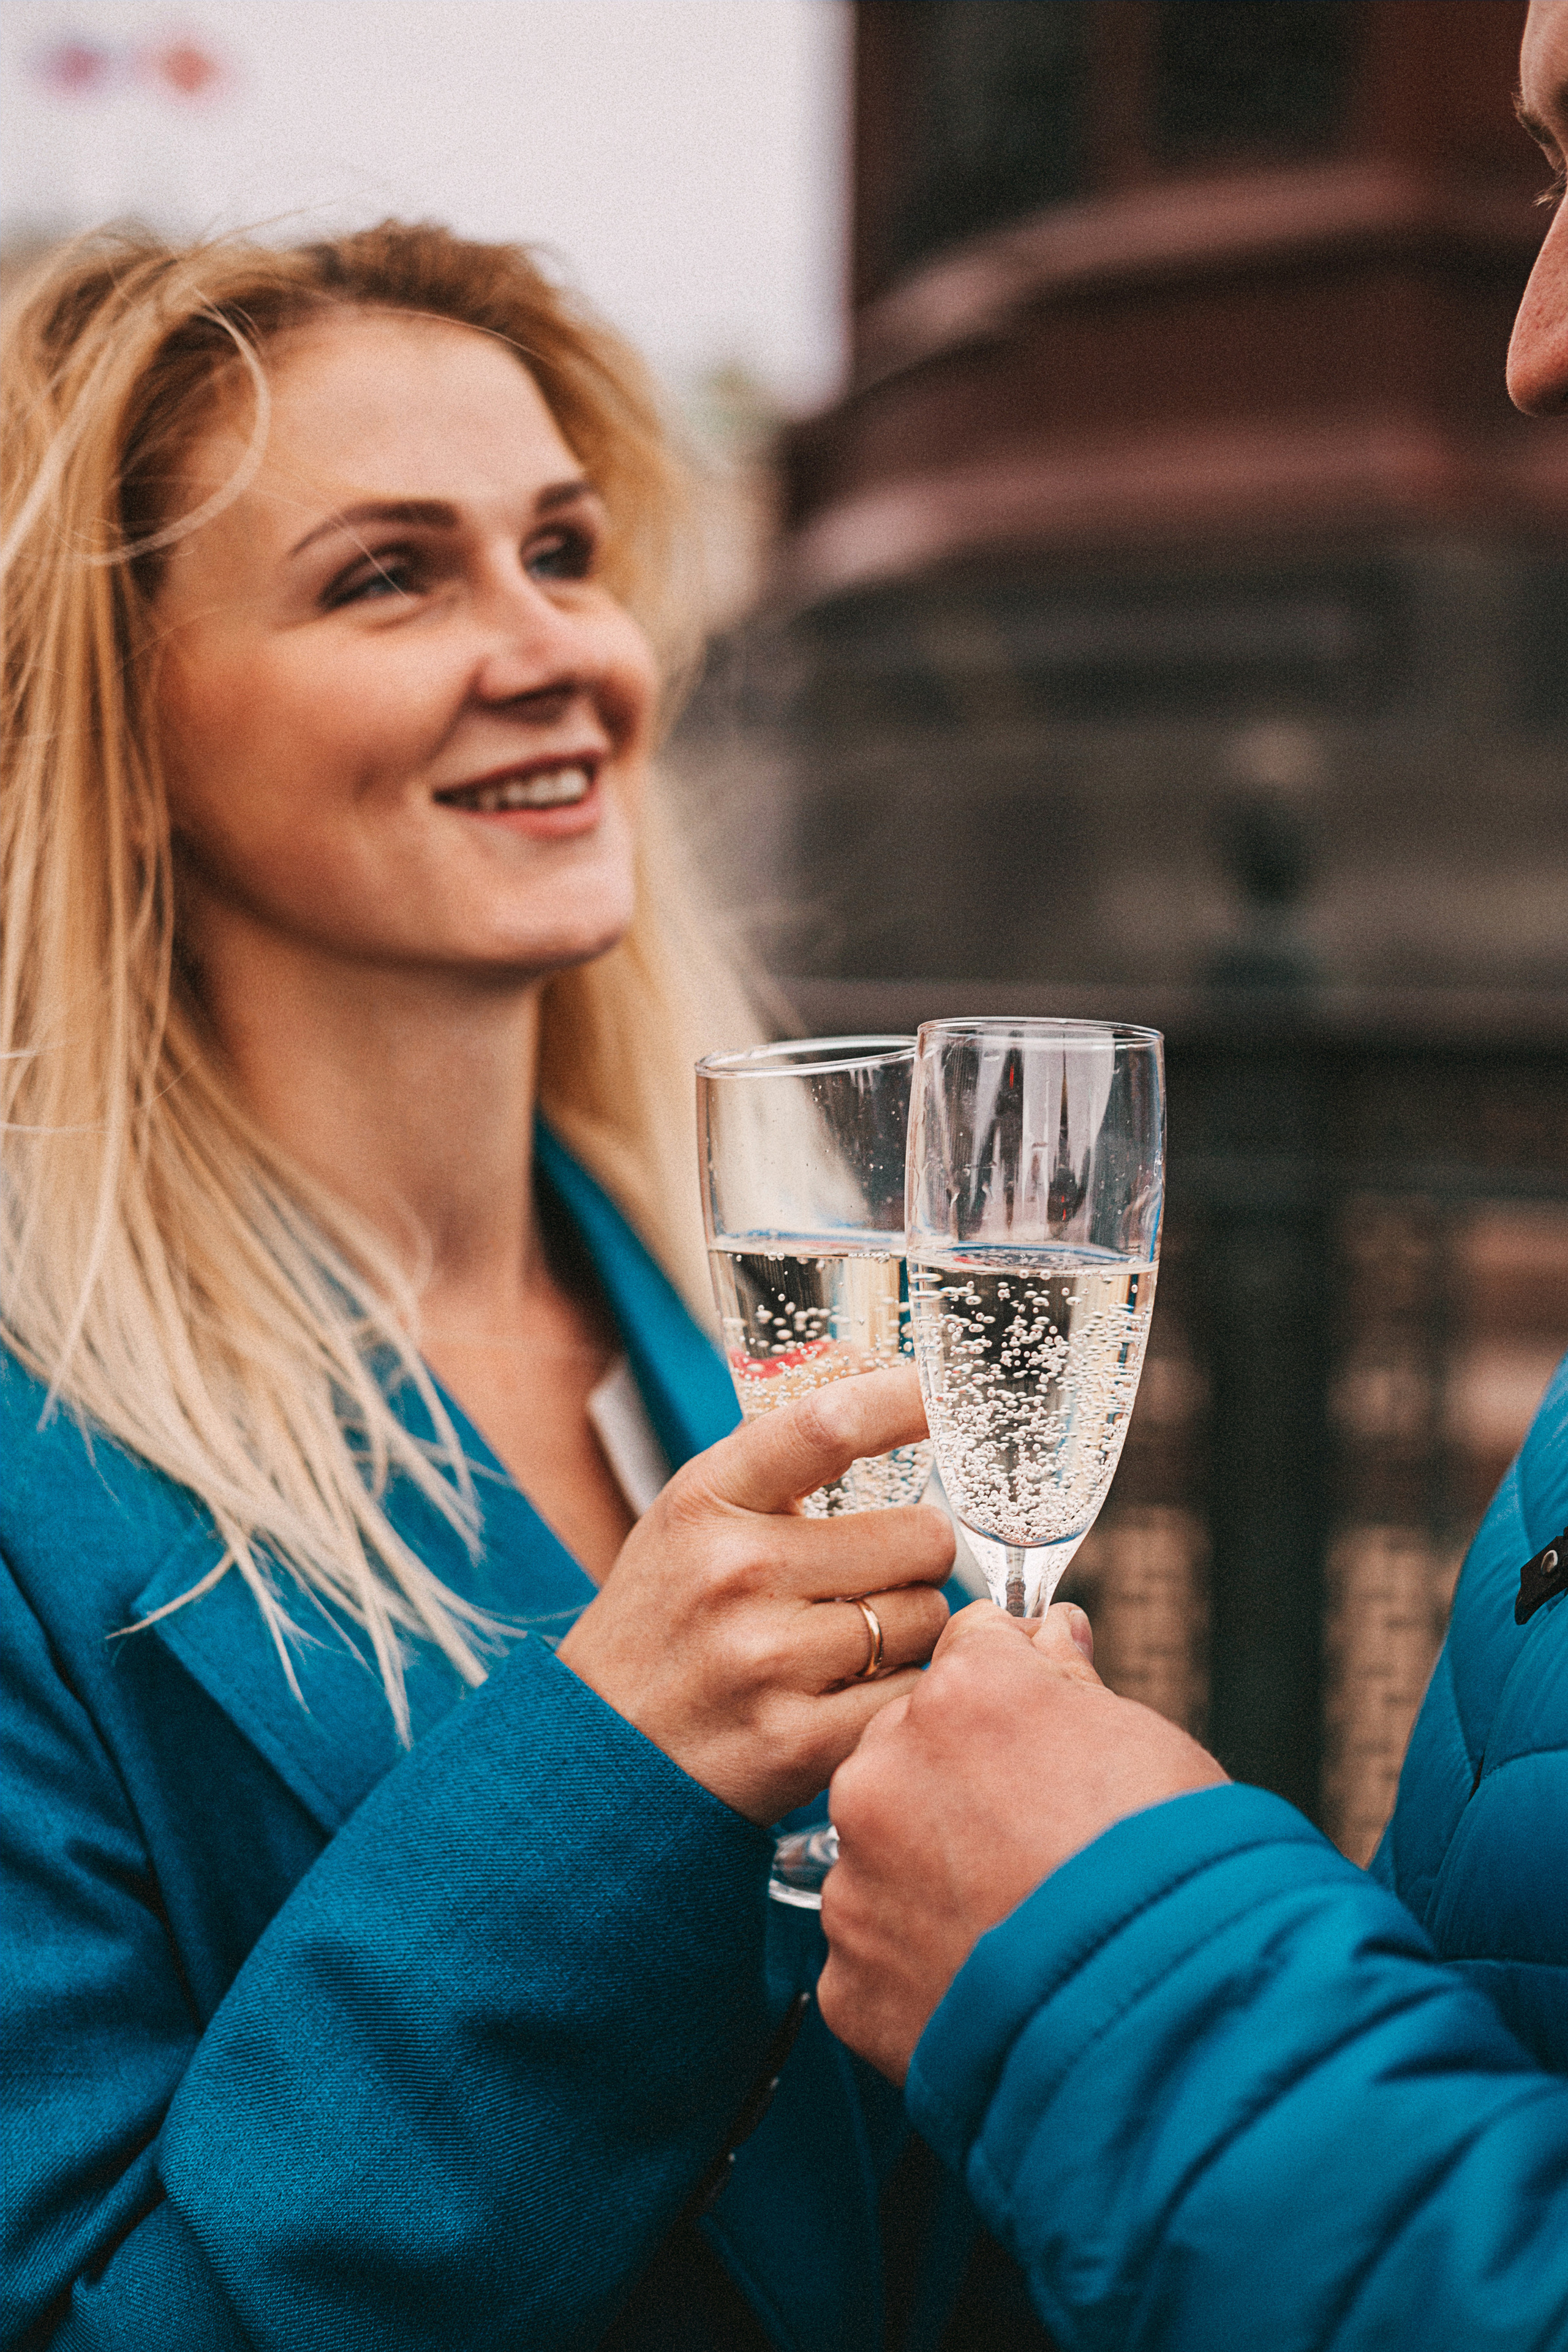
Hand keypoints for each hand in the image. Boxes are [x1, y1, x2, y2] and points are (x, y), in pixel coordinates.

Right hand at [556, 1367, 953, 1823]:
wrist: (599, 1758)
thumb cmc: (665, 1620)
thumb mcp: (693, 1518)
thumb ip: (779, 1460)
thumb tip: (876, 1376)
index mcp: (708, 1500)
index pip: (829, 1424)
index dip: (905, 1400)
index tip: (946, 1396)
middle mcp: (736, 1571)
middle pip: (921, 1536)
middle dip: (915, 1558)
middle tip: (872, 1579)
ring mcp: (766, 1661)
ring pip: (927, 1620)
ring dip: (910, 1632)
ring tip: (849, 1647)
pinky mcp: (796, 1744)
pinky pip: (912, 1697)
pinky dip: (901, 1698)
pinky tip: (851, 1698)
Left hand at [816, 1600, 1227, 2081]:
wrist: (1170, 2033)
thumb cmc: (1176, 1881)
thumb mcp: (1146, 1743)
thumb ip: (1069, 1681)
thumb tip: (1050, 1635)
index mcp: (963, 1695)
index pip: (969, 1649)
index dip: (1013, 1688)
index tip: (1040, 1725)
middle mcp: (886, 1771)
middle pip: (911, 1748)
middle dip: (961, 1782)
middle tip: (1035, 1842)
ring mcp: (857, 1878)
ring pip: (882, 1850)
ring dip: (931, 1872)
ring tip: (1018, 1919)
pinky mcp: (848, 1976)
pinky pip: (875, 1949)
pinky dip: (918, 1962)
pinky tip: (990, 1977)